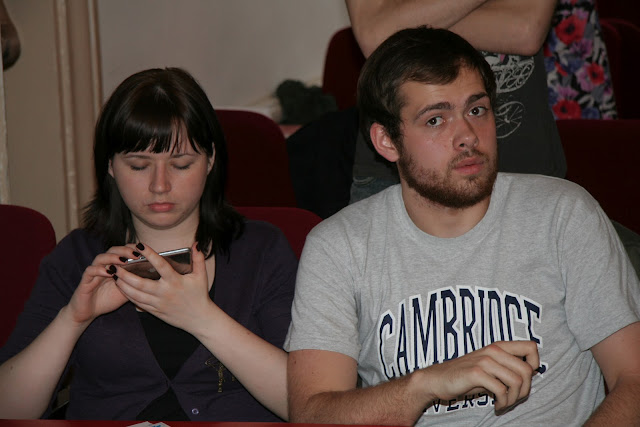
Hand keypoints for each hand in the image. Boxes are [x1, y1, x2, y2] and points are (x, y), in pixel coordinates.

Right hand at [65, 246, 139, 324]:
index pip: (122, 251)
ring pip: (100, 258)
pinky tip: (109, 272)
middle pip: (112, 251)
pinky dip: (99, 270)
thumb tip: (153, 278)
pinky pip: (90, 271)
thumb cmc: (107, 300)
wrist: (88, 313)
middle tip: (136, 254)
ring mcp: (93, 273)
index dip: (131, 248)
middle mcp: (103, 266)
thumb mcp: (126, 291)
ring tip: (124, 260)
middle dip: (124, 250)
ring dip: (112, 257)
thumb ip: (135, 283)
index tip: (144, 250)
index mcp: (113, 267)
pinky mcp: (85, 281)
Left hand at [113, 242, 214, 333]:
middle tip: (115, 265)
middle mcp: (165, 292)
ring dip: (123, 285)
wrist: (199, 319)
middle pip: (141, 283)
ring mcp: (158, 303)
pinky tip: (121, 287)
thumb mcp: (201, 276)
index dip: (149, 254)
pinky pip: (138, 303)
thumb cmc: (200, 295)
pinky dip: (128, 295)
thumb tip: (196, 242)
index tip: (139, 244)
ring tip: (113, 275)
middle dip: (125, 274)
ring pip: (136, 294)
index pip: (160, 265)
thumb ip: (199, 258)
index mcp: (175, 282)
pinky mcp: (155, 311)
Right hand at [419, 341, 538, 412]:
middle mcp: (494, 350)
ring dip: (514, 399)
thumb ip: (507, 365)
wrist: (438, 379)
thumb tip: (532, 372)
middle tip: (513, 398)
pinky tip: (496, 406)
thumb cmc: (466, 375)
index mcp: (499, 346)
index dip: (535, 363)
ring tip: (504, 403)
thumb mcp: (489, 366)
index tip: (525, 378)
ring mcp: (485, 360)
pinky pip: (502, 390)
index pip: (531, 346)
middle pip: (527, 370)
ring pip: (517, 381)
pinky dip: (503, 403)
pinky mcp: (476, 373)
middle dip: (525, 390)